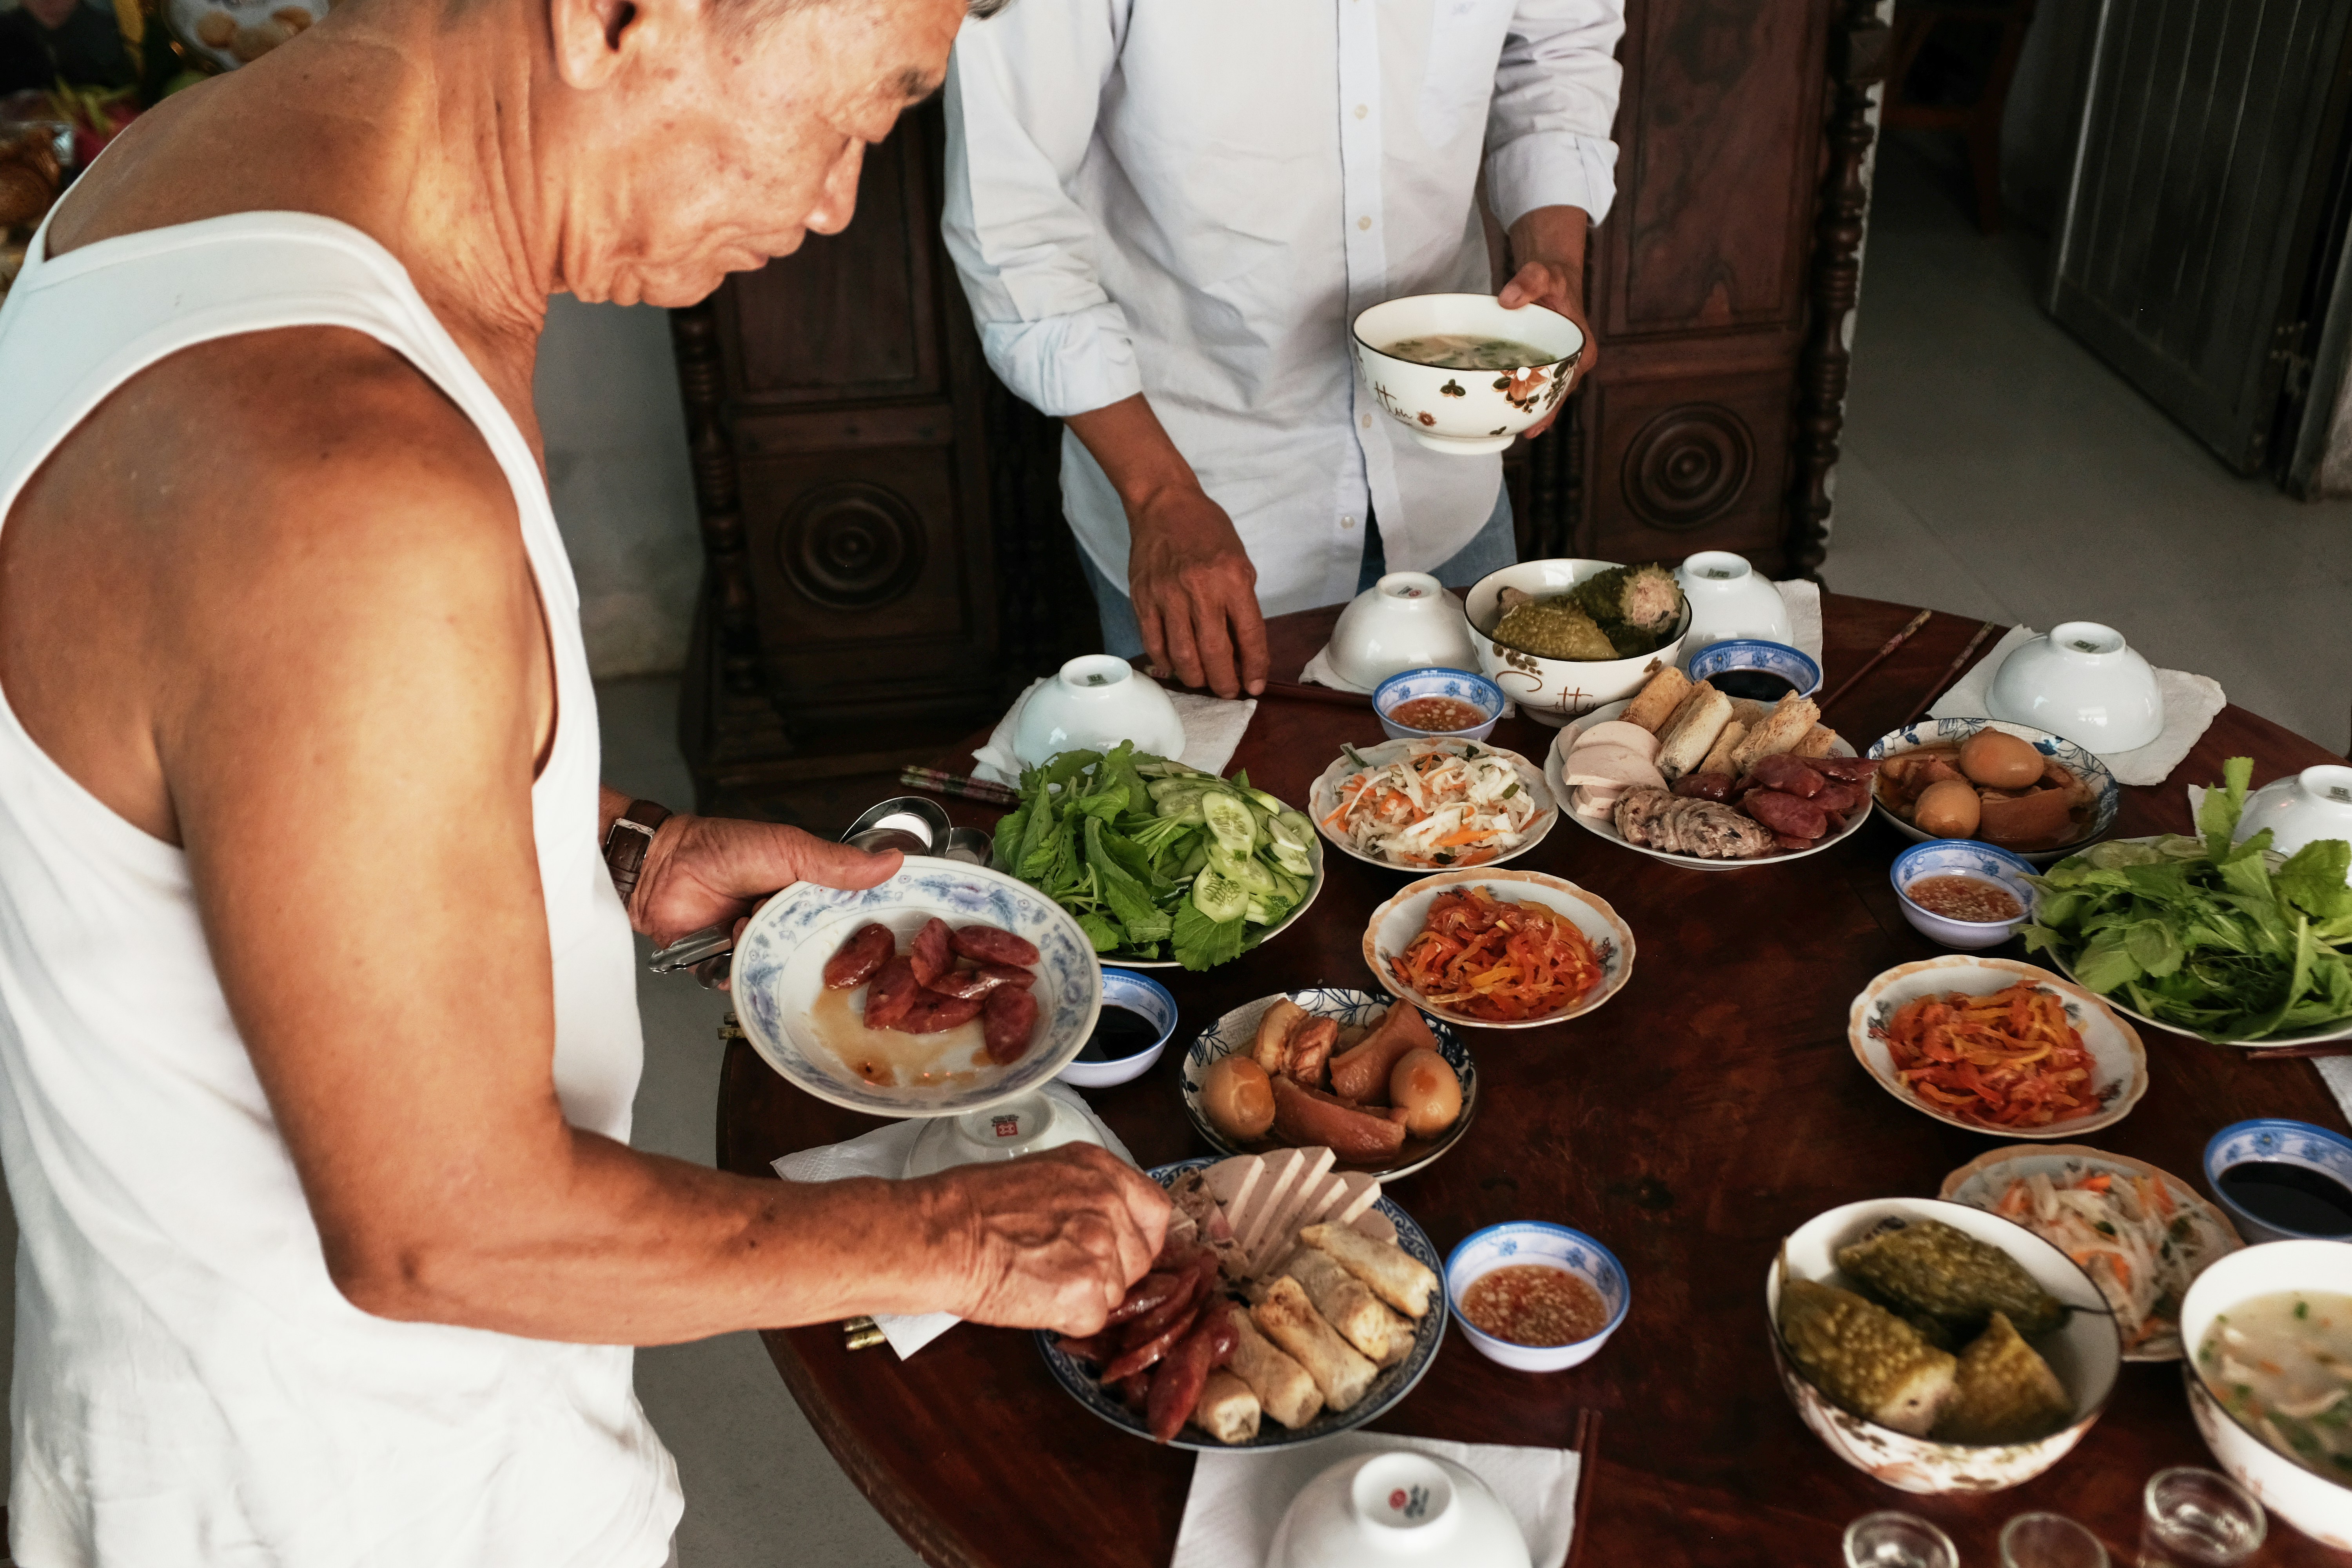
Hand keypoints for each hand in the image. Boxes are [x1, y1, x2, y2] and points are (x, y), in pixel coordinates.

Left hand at [630, 814, 900, 948]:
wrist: (661, 871)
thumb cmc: (723, 850)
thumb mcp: (789, 849)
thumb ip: (838, 863)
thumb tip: (893, 861)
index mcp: (809, 892)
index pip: (849, 916)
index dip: (865, 929)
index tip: (880, 938)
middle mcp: (789, 923)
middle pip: (822, 952)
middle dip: (818, 950)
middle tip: (808, 938)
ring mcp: (763, 946)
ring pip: (788, 971)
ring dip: (773, 953)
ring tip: (751, 923)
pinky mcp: (735, 968)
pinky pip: (753, 985)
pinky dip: (747, 973)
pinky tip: (738, 949)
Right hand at [934, 1145, 1170, 1335]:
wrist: (938, 1235)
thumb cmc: (967, 1206)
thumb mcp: (1040, 1176)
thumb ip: (1082, 1196)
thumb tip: (1100, 1226)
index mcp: (1099, 1169)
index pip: (1155, 1210)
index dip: (1137, 1238)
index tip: (1118, 1250)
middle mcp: (1110, 1202)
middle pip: (1139, 1257)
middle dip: (1108, 1272)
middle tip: (1060, 1269)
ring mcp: (1102, 1247)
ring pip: (1116, 1292)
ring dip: (1083, 1297)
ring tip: (1036, 1279)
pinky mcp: (1087, 1291)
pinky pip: (1092, 1320)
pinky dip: (1064, 1319)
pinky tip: (1031, 1298)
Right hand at [1128, 486, 1267, 698]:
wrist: (1165, 505)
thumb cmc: (1208, 532)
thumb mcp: (1240, 562)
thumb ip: (1241, 604)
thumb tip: (1242, 650)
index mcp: (1232, 579)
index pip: (1249, 635)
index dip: (1254, 667)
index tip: (1255, 686)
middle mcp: (1200, 589)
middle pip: (1214, 654)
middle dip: (1224, 682)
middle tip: (1228, 691)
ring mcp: (1167, 596)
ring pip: (1182, 656)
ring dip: (1196, 679)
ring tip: (1203, 682)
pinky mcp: (1143, 599)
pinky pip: (1154, 643)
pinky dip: (1166, 663)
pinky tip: (1175, 667)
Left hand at [1500, 204, 1597, 440]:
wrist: (1551, 274)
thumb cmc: (1551, 276)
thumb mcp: (1543, 274)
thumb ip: (1528, 282)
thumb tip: (1508, 300)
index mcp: (1582, 348)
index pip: (1567, 384)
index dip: (1552, 405)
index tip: (1536, 423)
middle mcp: (1575, 362)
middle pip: (1557, 395)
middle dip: (1538, 414)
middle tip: (1516, 431)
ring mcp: (1561, 364)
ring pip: (1546, 392)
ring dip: (1529, 408)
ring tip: (1507, 429)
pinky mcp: (1547, 362)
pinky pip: (1536, 383)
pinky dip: (1522, 394)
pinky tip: (1504, 410)